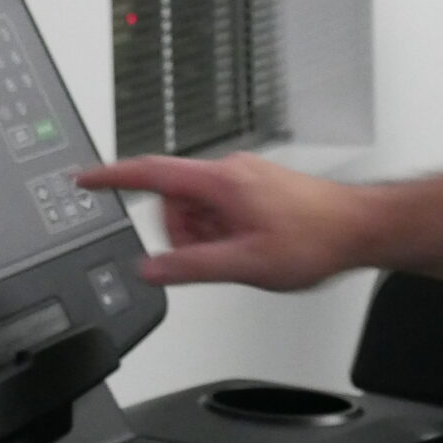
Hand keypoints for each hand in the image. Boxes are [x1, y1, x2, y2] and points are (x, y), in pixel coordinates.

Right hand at [77, 153, 373, 290]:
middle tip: (215, 258)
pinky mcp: (255, 188)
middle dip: (181, 234)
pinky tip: (252, 248)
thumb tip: (150, 270)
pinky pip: (219, 210)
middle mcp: (229, 172)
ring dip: (206, 237)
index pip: (150, 173)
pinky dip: (223, 232)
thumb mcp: (245, 264)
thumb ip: (191, 267)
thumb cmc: (315, 238)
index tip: (84, 178)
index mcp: (220, 182)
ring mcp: (244, 178)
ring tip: (244, 255)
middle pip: (173, 202)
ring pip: (196, 210)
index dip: (111, 177)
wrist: (359, 228)